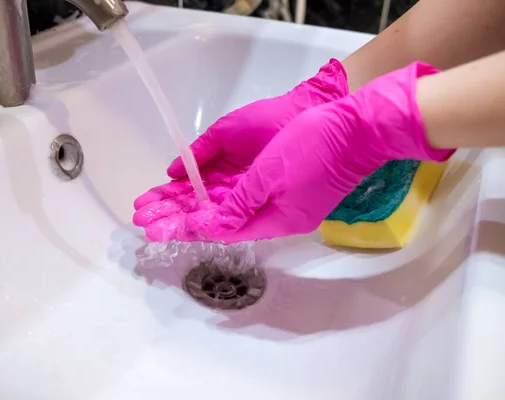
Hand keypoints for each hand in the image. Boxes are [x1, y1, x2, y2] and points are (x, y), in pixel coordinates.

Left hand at [135, 62, 454, 242]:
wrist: (359, 127)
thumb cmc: (316, 146)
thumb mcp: (271, 175)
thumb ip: (239, 202)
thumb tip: (209, 226)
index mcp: (276, 221)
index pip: (223, 230)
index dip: (188, 227)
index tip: (158, 228)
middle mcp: (276, 216)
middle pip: (221, 220)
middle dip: (182, 217)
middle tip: (145, 219)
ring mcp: (282, 201)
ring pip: (228, 206)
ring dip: (194, 204)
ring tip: (159, 204)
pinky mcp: (285, 185)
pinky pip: (243, 194)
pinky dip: (216, 193)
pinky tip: (196, 189)